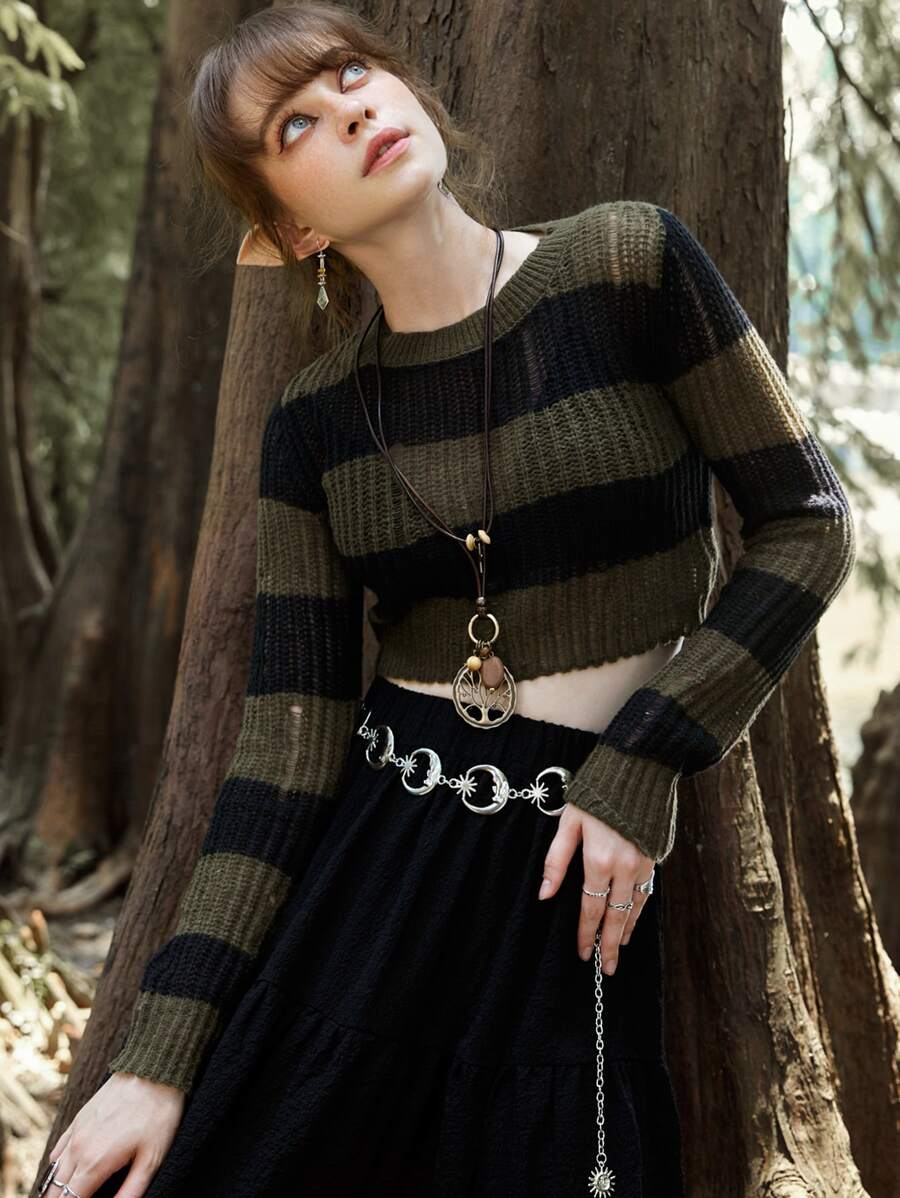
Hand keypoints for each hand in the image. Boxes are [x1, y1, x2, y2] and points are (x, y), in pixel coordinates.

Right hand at [40, 1072, 184, 1197]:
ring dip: (55, 1188)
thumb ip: (130, 1191)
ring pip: (55, 1170)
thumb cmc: (158, 1114)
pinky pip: (59, 1148)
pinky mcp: (80, 1118)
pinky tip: (59, 1173)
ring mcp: (77, 1131)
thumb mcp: (152, 1159)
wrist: (153, 1069)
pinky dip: (56, 1166)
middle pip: (57, 1190)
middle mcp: (78, 1148)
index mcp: (94, 1163)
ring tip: (64, 1196)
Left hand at [538, 802, 654, 974]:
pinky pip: (647, 890)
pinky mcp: (656, 855)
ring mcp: (644, 862)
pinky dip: (640, 908)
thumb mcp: (569, 822)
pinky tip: (633, 917)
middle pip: (617, 916)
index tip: (583, 953)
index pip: (591, 908)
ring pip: (636, 906)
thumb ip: (556, 860)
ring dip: (626, 930)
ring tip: (619, 948)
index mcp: (600, 859)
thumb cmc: (598, 791)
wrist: (640, 767)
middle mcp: (625, 865)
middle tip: (607, 969)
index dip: (586, 934)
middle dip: (610, 945)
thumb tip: (545, 894)